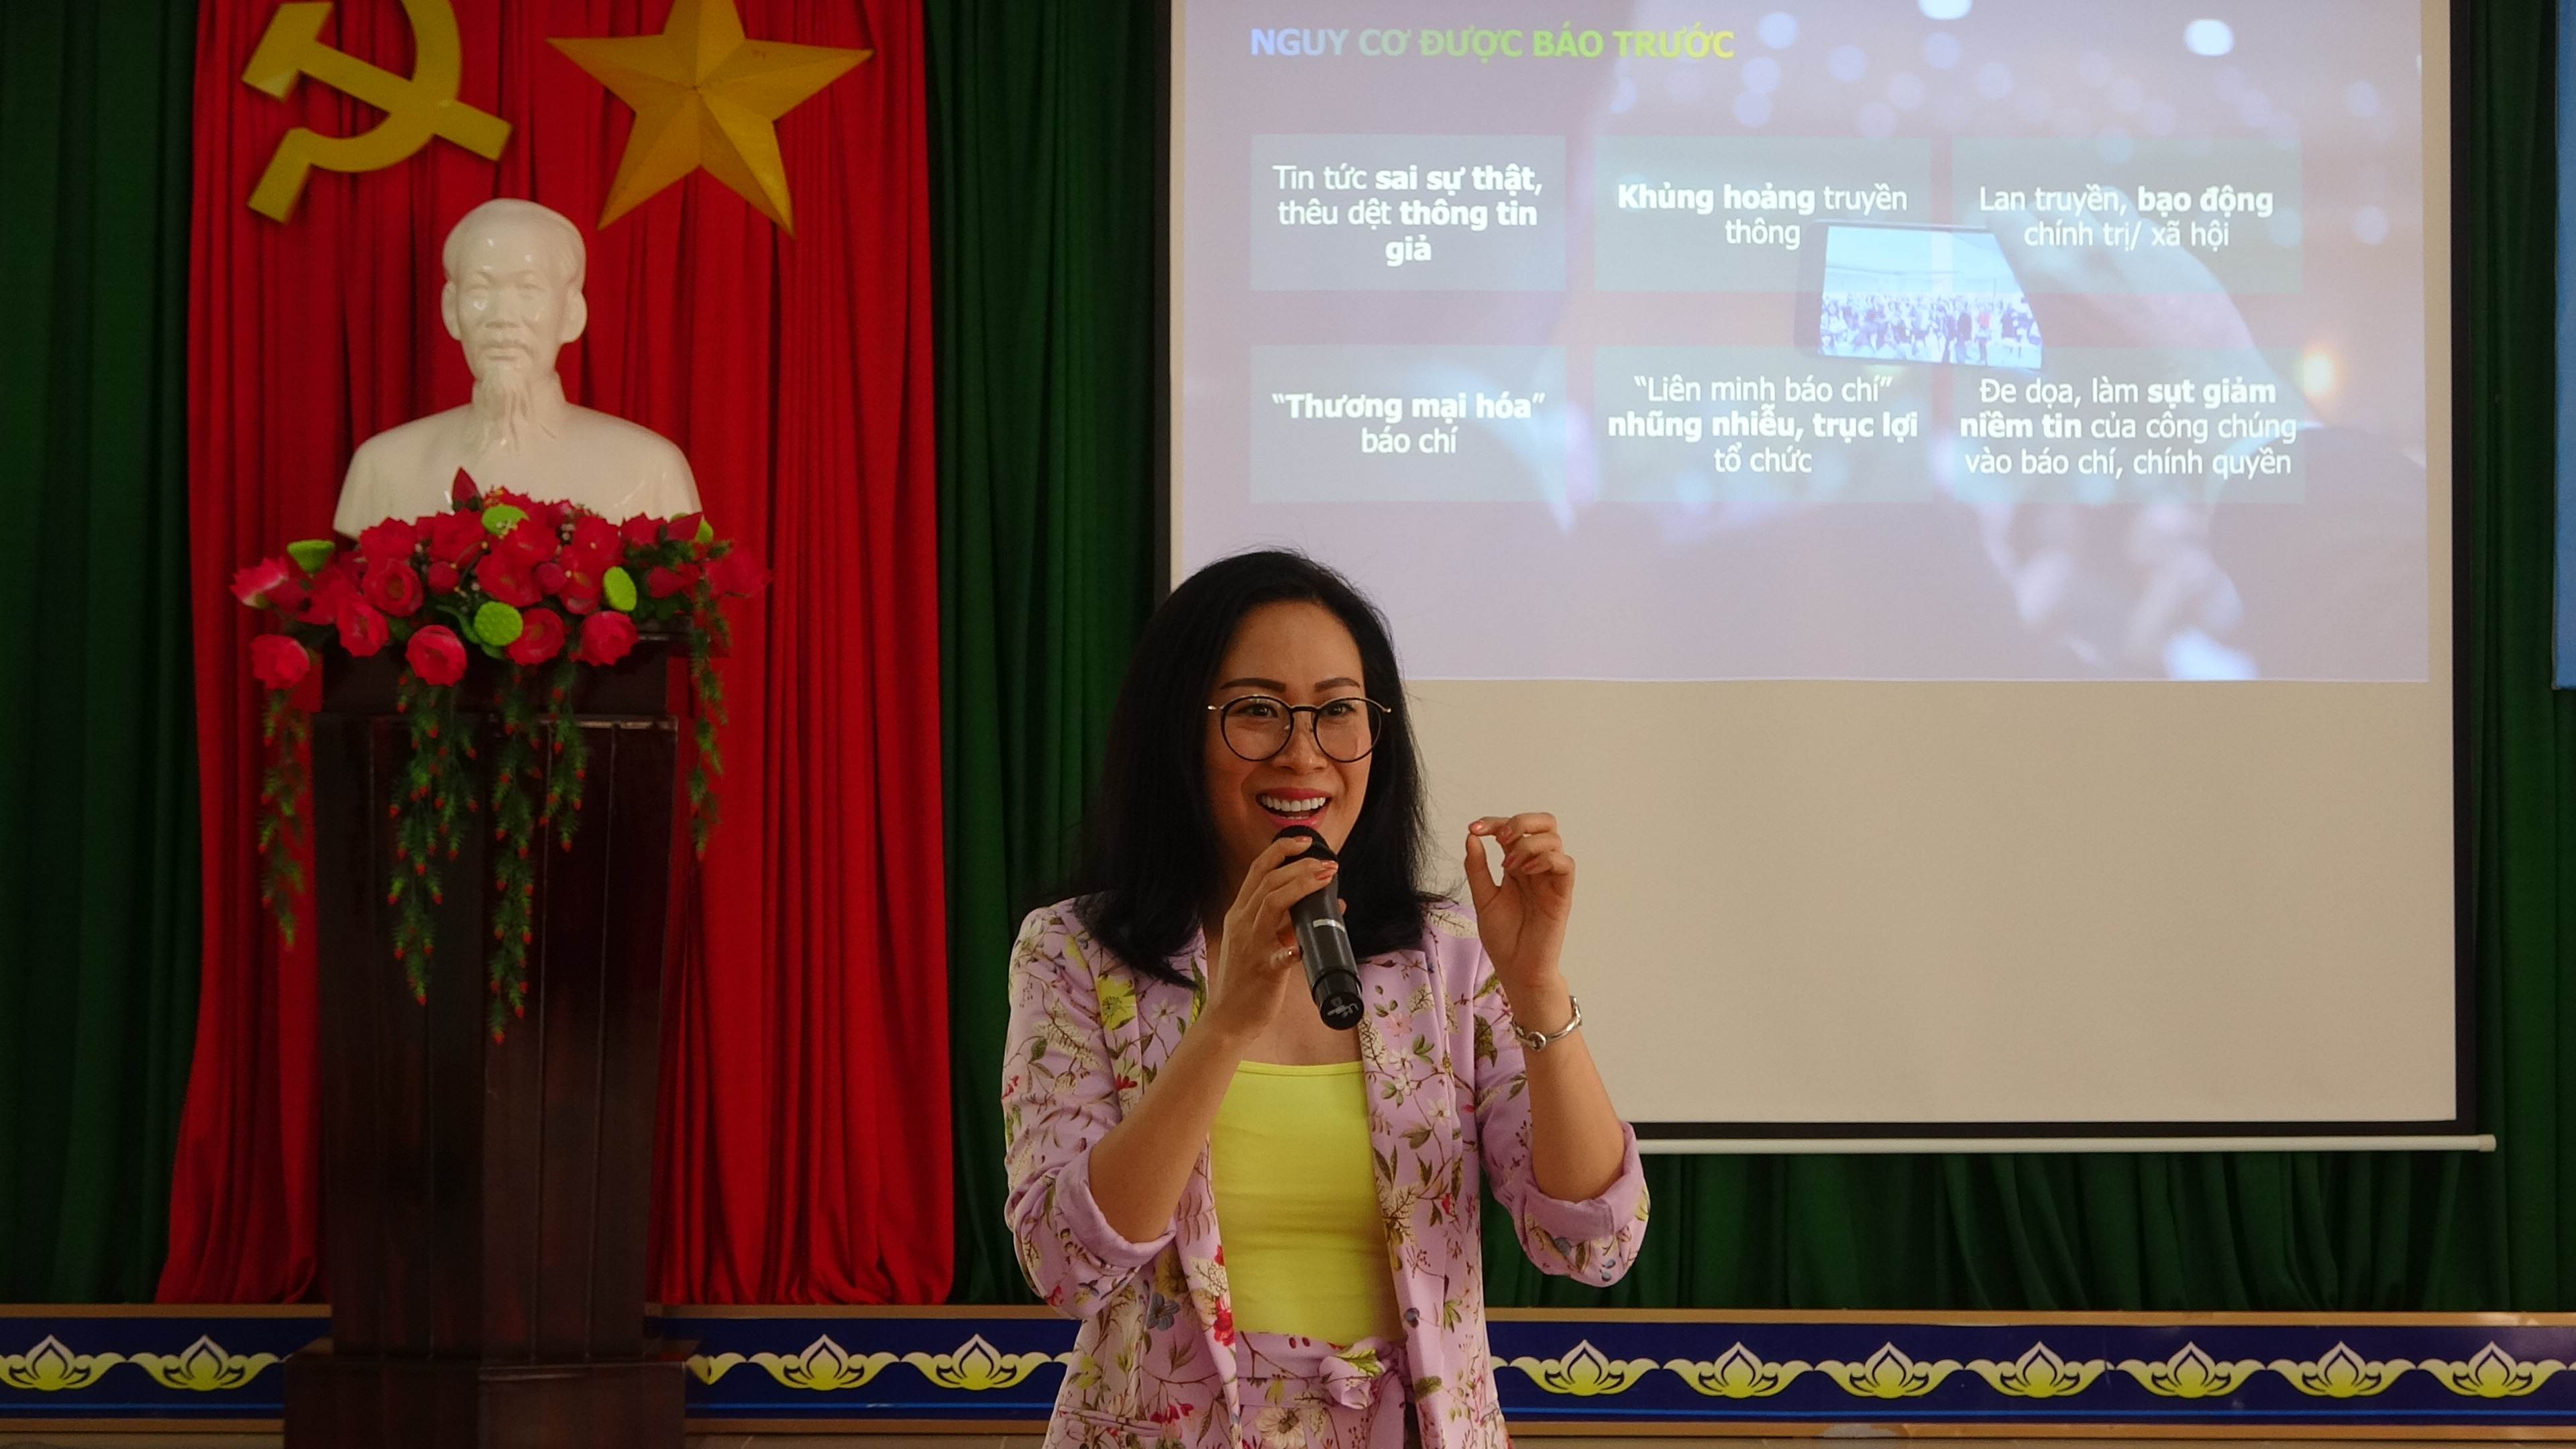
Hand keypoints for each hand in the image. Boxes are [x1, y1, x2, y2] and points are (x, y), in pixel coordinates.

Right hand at [1201, 835, 1338, 1046]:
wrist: (1228, 1018)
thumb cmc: (1248, 979)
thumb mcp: (1263, 943)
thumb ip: (1291, 922)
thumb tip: (1332, 903)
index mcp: (1240, 914)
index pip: (1258, 871)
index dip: (1281, 851)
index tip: (1306, 842)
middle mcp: (1242, 924)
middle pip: (1269, 881)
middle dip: (1301, 866)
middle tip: (1329, 864)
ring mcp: (1251, 946)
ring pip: (1272, 904)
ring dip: (1302, 887)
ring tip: (1326, 878)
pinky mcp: (1262, 971)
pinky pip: (1278, 955)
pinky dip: (1293, 947)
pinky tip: (1305, 944)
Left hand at [1465, 813, 1572, 997]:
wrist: (1516, 968)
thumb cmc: (1503, 937)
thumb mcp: (1482, 898)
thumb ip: (1477, 868)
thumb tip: (1471, 837)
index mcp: (1516, 864)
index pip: (1512, 829)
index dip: (1494, 822)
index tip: (1474, 828)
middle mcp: (1536, 867)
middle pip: (1543, 823)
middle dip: (1520, 821)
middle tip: (1500, 837)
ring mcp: (1550, 879)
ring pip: (1554, 839)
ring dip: (1528, 844)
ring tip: (1509, 866)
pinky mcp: (1562, 893)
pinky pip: (1565, 864)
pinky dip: (1546, 859)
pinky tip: (1526, 871)